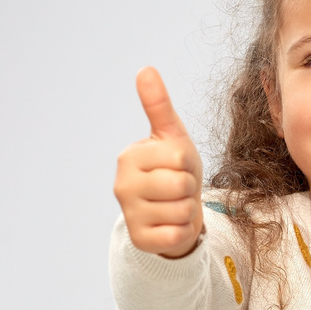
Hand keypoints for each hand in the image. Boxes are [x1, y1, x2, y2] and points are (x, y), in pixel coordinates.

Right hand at [115, 67, 205, 257]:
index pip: (178, 158)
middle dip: (189, 188)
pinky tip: (171, 225)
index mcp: (129, 157)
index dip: (188, 164)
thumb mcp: (171, 137)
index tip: (176, 168)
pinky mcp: (140, 240)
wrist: (174, 212)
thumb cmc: (174, 170)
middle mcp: (122, 186)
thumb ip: (159, 106)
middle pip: (181, 184)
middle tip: (178, 189)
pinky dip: (183, 231)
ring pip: (182, 211)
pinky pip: (178, 234)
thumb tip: (145, 69)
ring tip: (175, 206)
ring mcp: (128, 215)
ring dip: (187, 210)